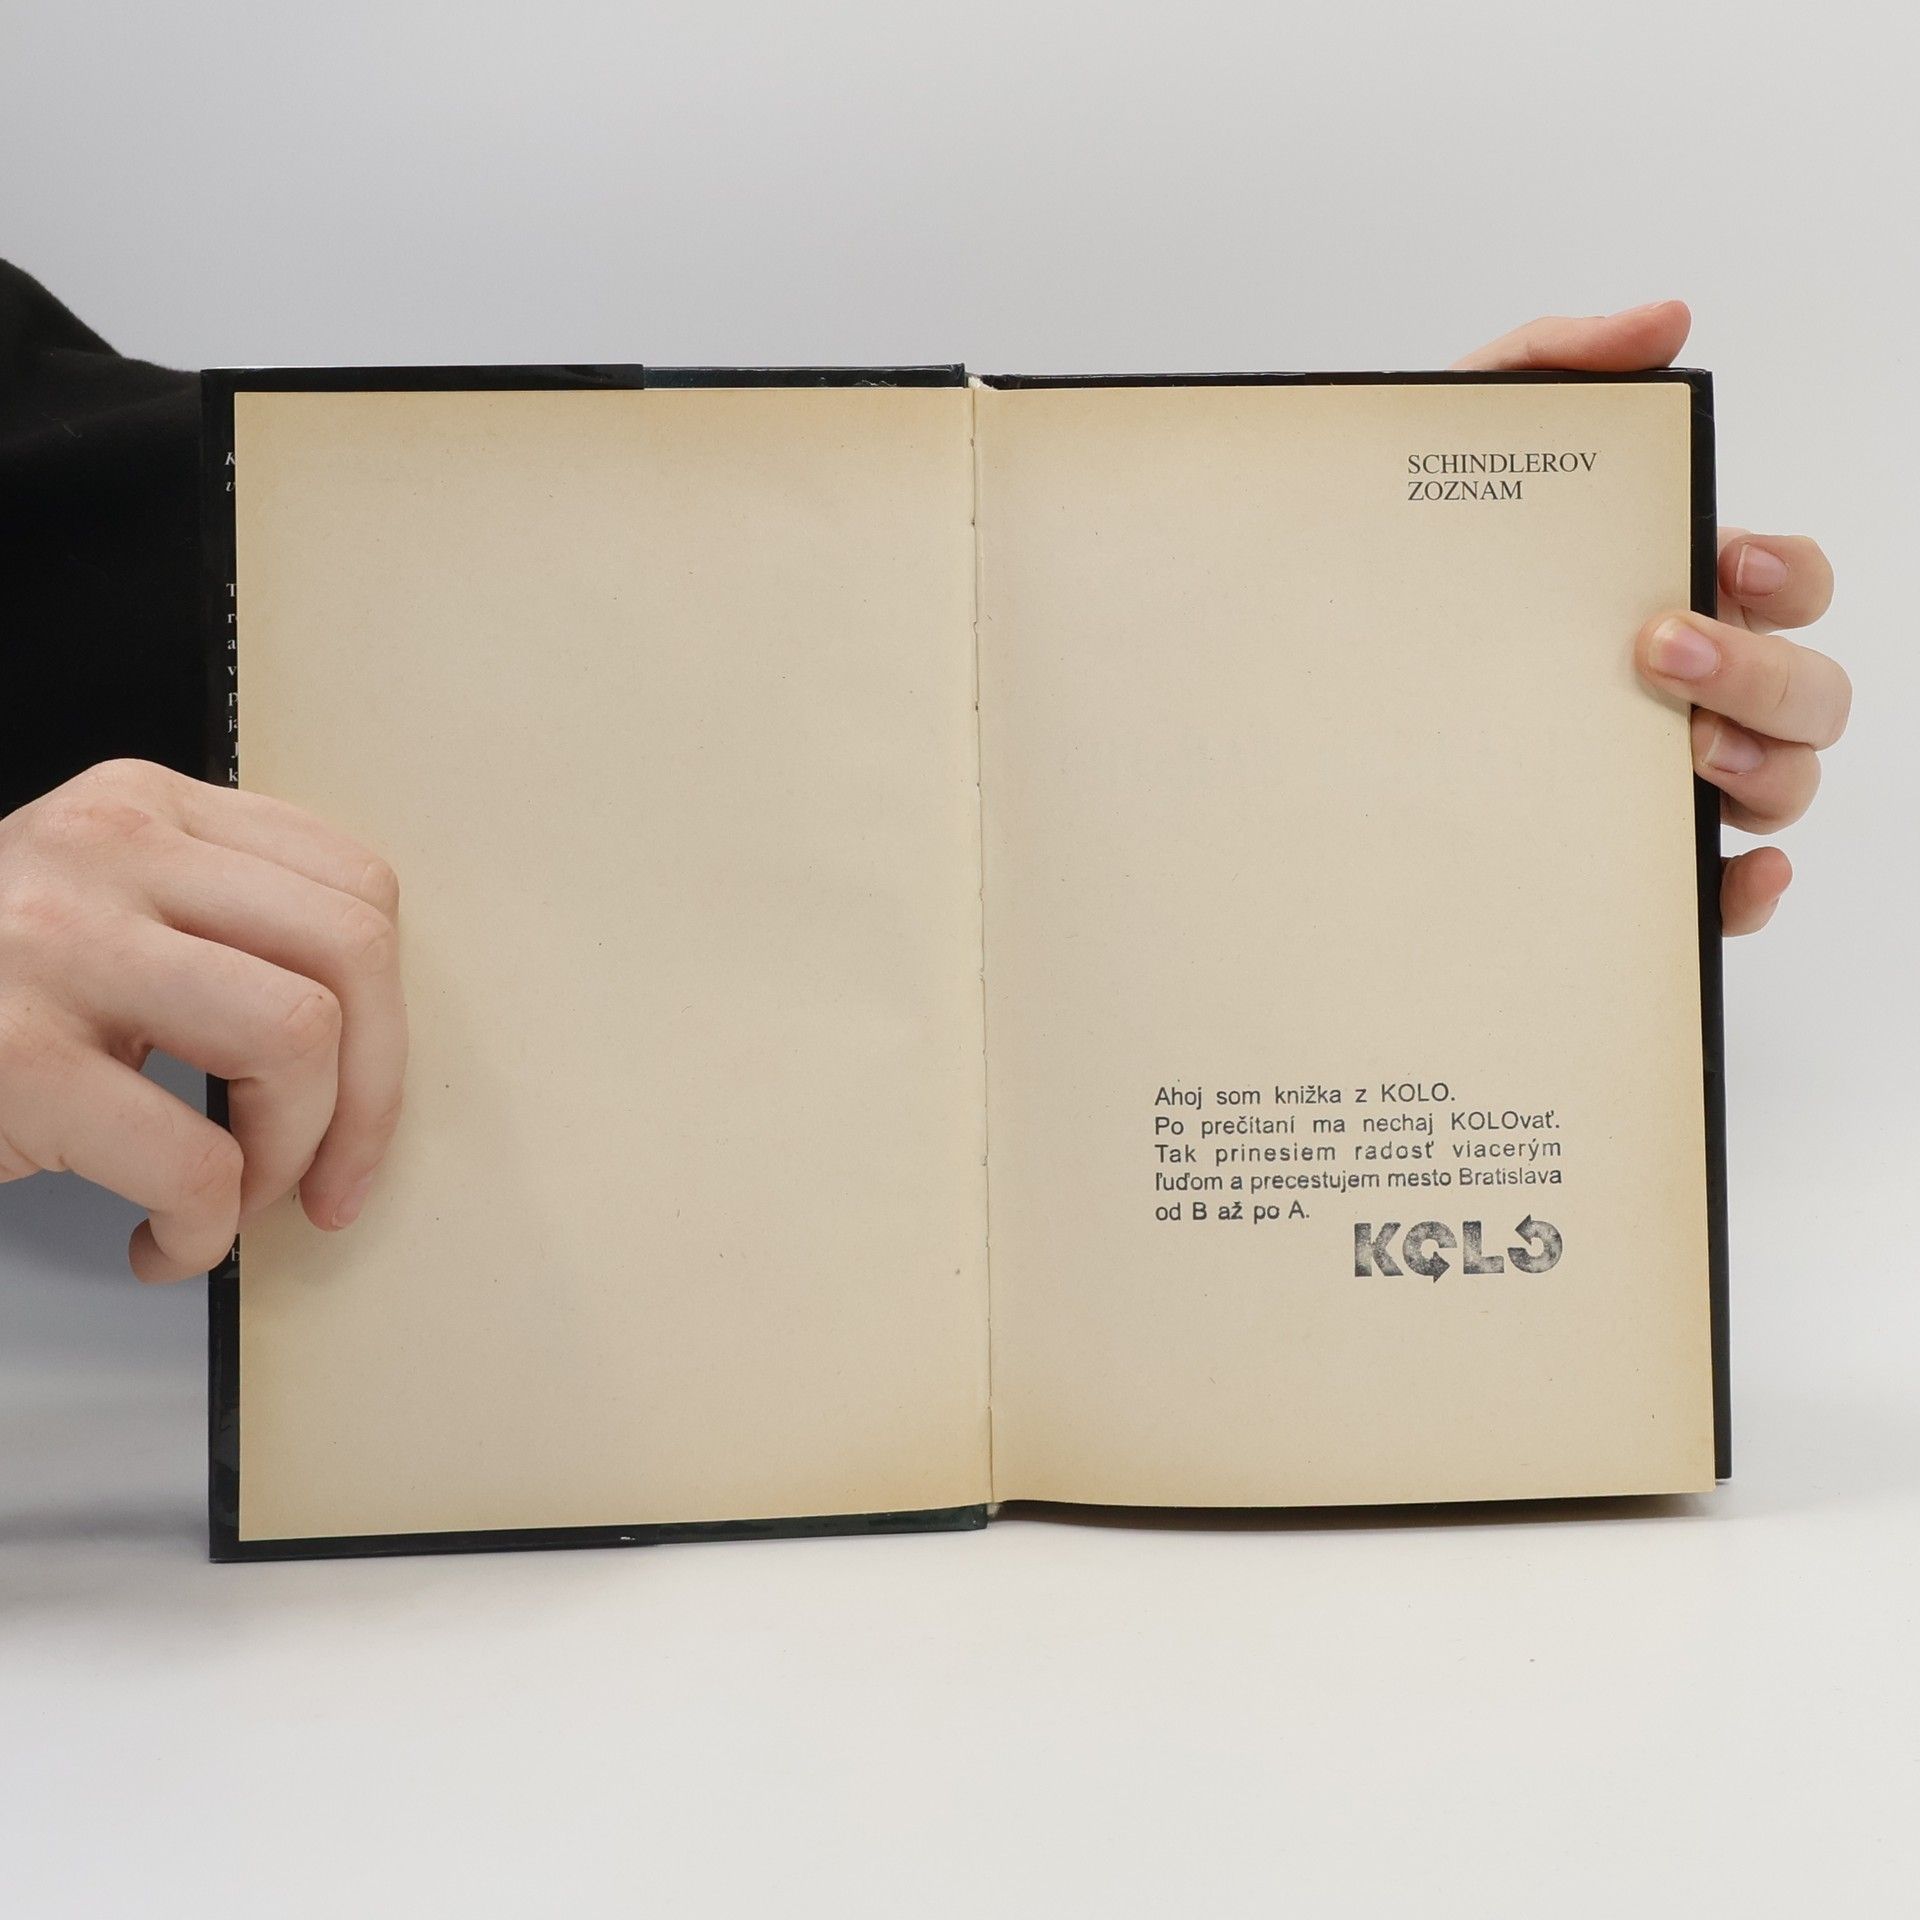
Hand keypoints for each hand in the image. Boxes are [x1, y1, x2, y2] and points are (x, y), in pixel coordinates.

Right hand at [0, 760, 406, 1279]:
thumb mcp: (99, 917)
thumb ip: (221, 928)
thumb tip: (371, 1039)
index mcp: (145, 809)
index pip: (356, 891)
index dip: (387, 1022)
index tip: (361, 1107)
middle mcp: (107, 847)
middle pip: (355, 954)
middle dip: (367, 1096)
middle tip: (322, 1180)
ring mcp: (56, 942)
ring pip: (297, 1036)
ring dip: (286, 1157)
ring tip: (228, 1201)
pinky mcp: (15, 1054)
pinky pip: (198, 1160)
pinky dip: (204, 1232)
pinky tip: (161, 1242)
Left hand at [1455, 300, 1849, 933]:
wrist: (1286, 664)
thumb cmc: (1395, 564)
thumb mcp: (1450, 444)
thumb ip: (1549, 365)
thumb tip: (1663, 323)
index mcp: (1666, 593)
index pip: (1789, 583)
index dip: (1792, 574)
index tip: (1730, 563)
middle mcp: (1683, 686)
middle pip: (1807, 691)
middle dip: (1764, 672)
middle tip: (1661, 652)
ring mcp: (1660, 777)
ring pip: (1784, 785)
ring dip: (1764, 770)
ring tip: (1681, 753)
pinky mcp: (1622, 861)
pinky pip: (1720, 892)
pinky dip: (1747, 889)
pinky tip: (1730, 875)